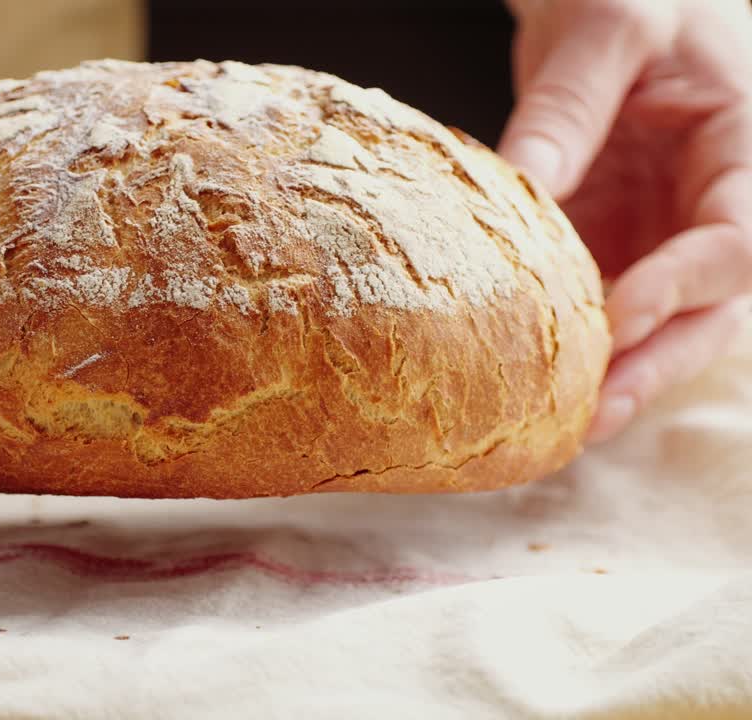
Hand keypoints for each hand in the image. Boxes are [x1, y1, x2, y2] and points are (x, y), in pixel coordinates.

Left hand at [499, 0, 751, 441]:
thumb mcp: (607, 28)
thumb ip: (567, 110)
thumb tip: (521, 191)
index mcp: (746, 151)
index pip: (736, 242)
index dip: (684, 287)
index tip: (619, 319)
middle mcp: (716, 202)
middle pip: (709, 306)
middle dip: (656, 363)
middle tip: (595, 415)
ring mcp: (667, 227)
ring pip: (660, 319)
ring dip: (618, 370)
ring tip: (560, 422)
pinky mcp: (617, 238)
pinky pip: (604, 296)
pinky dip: (576, 339)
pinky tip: (534, 378)